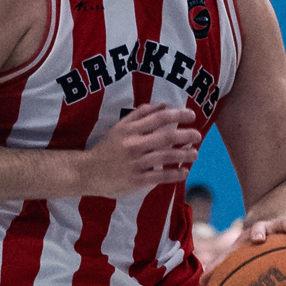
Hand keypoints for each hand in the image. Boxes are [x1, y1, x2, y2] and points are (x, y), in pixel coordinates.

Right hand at [77, 104, 200, 197]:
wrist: (87, 172)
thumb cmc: (107, 148)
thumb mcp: (120, 127)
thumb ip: (140, 115)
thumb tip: (163, 105)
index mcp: (130, 129)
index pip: (159, 118)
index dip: (178, 115)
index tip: (191, 116)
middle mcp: (134, 144)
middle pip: (167, 137)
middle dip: (186, 135)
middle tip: (198, 135)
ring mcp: (136, 163)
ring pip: (166, 157)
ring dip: (185, 154)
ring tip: (195, 153)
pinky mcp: (137, 180)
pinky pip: (161, 177)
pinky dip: (175, 174)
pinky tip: (184, 172)